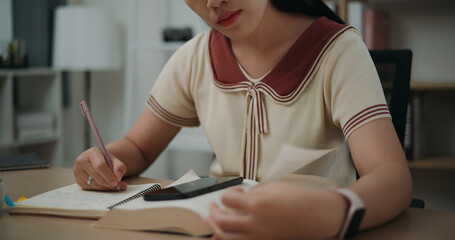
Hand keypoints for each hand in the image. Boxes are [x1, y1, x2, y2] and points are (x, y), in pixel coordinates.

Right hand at [73, 147, 126, 190]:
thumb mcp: (114, 160)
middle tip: (119, 186)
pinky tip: (105, 185)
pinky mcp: (77, 179)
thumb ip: (119, 167)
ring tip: (115, 186)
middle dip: (109, 183)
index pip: (100, 166)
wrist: (96, 161)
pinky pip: (90, 188)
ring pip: (94, 184)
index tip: (116, 182)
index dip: (108, 175)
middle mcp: (82, 161)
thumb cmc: (106, 160)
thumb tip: (118, 177)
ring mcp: (77, 171)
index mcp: (92, 152)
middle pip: (97, 176)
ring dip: (106, 187)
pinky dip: (100, 189)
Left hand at [205, 182, 346, 239]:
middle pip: (221, 221)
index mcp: (257, 203)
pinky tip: (223, 236)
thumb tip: (241, 197)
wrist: (317, 215)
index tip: (232, 192)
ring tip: (211, 222)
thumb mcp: (274, 187)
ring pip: (226, 237)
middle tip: (212, 208)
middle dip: (212, 213)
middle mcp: (255, 222)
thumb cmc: (300, 199)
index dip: (226, 193)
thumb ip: (254, 192)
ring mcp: (259, 236)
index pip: (227, 199)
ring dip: (215, 229)